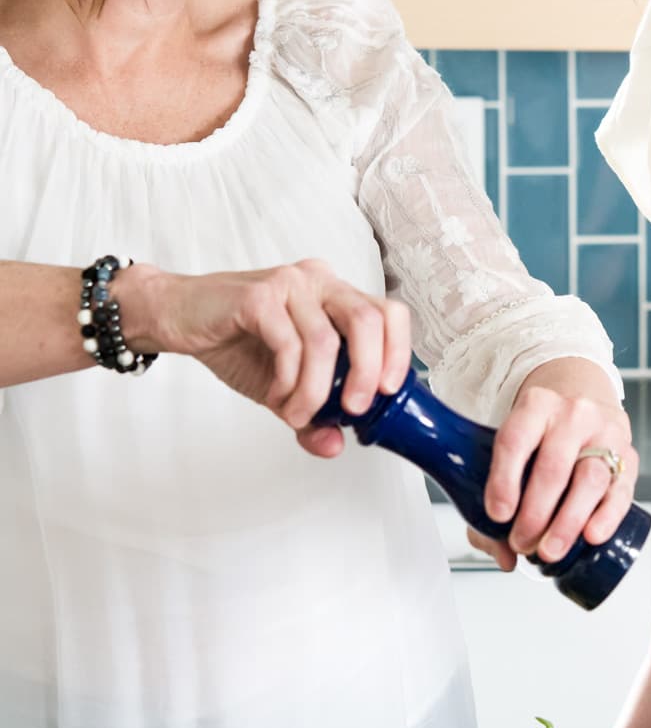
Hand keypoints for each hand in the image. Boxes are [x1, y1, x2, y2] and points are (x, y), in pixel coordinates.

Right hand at [131, 259, 411, 456]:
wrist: (176, 317)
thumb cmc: (236, 342)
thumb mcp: (282, 386)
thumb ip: (312, 414)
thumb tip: (334, 446)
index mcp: (335, 296)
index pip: (389, 313)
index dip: (398, 352)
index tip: (387, 392)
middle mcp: (318, 282)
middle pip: (369, 319)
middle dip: (366, 372)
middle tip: (352, 410)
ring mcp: (289, 284)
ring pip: (325, 340)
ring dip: (315, 390)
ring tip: (297, 413)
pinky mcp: (257, 295)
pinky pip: (288, 343)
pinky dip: (286, 380)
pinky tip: (276, 396)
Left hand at [482, 383, 636, 565]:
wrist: (585, 407)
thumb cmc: (544, 436)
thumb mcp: (516, 446)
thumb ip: (497, 498)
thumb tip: (502, 555)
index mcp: (536, 406)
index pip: (515, 441)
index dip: (504, 481)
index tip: (497, 516)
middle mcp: (573, 414)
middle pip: (553, 467)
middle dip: (534, 514)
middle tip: (521, 542)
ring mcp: (605, 434)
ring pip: (590, 479)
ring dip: (567, 522)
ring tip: (550, 551)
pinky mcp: (629, 457)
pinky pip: (620, 490)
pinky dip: (607, 517)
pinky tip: (592, 536)